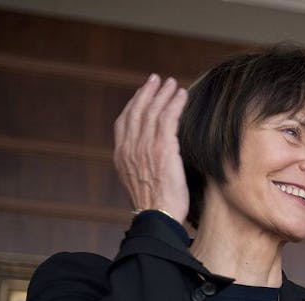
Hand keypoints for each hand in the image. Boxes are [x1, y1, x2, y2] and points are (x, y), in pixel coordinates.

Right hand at [114, 74, 188, 223]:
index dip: (133, 105)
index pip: (124, 122)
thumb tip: (147, 161)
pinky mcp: (163, 148)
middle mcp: (130, 148)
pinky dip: (175, 104)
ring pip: (153, 112)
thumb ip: (139, 166)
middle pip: (137, 111)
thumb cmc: (155, 207)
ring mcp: (145, 147)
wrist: (158, 217)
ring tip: (173, 83)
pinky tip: (182, 95)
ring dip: (164, 94)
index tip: (142, 94)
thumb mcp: (139, 183)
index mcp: (121, 156)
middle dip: (148, 92)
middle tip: (157, 80)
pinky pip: (168, 118)